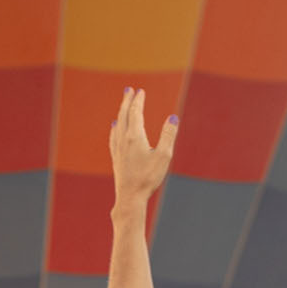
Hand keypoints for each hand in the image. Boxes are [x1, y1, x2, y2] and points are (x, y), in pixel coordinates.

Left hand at [108, 86, 176, 216]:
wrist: (130, 197)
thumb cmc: (148, 178)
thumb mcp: (164, 156)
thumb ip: (168, 135)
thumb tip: (173, 117)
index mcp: (135, 137)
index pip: (136, 113)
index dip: (138, 101)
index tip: (140, 91)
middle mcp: (123, 140)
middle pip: (124, 115)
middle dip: (127, 101)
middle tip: (129, 90)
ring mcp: (117, 149)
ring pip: (118, 125)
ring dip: (121, 112)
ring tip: (123, 104)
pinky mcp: (115, 158)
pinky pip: (113, 136)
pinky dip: (115, 127)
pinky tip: (115, 127)